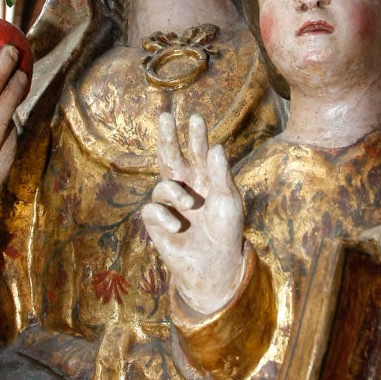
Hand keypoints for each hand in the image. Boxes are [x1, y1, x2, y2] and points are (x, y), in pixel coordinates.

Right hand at [141, 112, 244, 317]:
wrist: (216, 264)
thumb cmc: (226, 231)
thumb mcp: (228, 201)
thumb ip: (220, 175)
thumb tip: (216, 147)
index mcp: (203, 179)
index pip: (197, 152)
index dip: (196, 136)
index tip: (195, 118)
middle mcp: (184, 186)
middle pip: (170, 157)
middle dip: (167, 137)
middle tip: (165, 116)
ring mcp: (169, 204)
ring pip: (162, 185)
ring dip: (174, 192)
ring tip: (190, 205)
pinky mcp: (157, 222)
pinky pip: (152, 210)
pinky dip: (165, 215)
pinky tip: (178, 225)